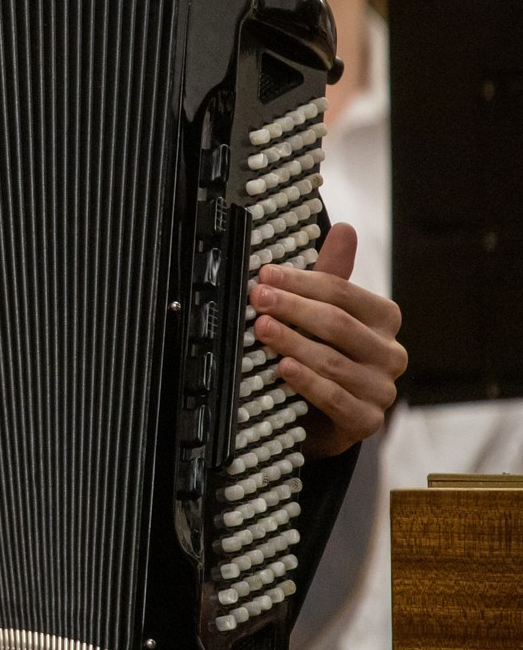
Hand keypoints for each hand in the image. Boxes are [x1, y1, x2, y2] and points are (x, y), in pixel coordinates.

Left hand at [253, 224, 405, 456]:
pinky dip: (308, 382)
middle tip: (257, 298)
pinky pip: (337, 399)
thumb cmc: (322, 354)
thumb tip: (344, 228)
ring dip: (293, 343)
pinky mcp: (368, 421)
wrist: (320, 415)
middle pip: (338, 324)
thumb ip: (332, 274)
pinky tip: (284, 368)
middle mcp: (391, 354)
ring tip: (261, 330)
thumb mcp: (323, 313)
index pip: (343, 293)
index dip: (301, 282)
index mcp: (383, 320)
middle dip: (293, 309)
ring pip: (334, 361)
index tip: (265, 274)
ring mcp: (382, 389)